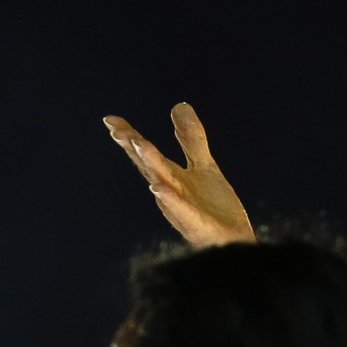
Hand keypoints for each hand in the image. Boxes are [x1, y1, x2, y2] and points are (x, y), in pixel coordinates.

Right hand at [103, 103, 255, 246]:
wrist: (236, 241)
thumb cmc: (215, 209)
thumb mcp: (204, 166)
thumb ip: (191, 139)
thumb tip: (179, 105)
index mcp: (171, 178)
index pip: (146, 155)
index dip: (129, 137)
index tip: (110, 120)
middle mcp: (170, 193)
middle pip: (149, 167)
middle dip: (134, 148)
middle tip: (117, 130)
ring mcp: (182, 210)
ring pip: (163, 184)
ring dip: (151, 165)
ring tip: (139, 144)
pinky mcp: (197, 226)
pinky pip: (182, 212)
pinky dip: (170, 200)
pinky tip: (158, 188)